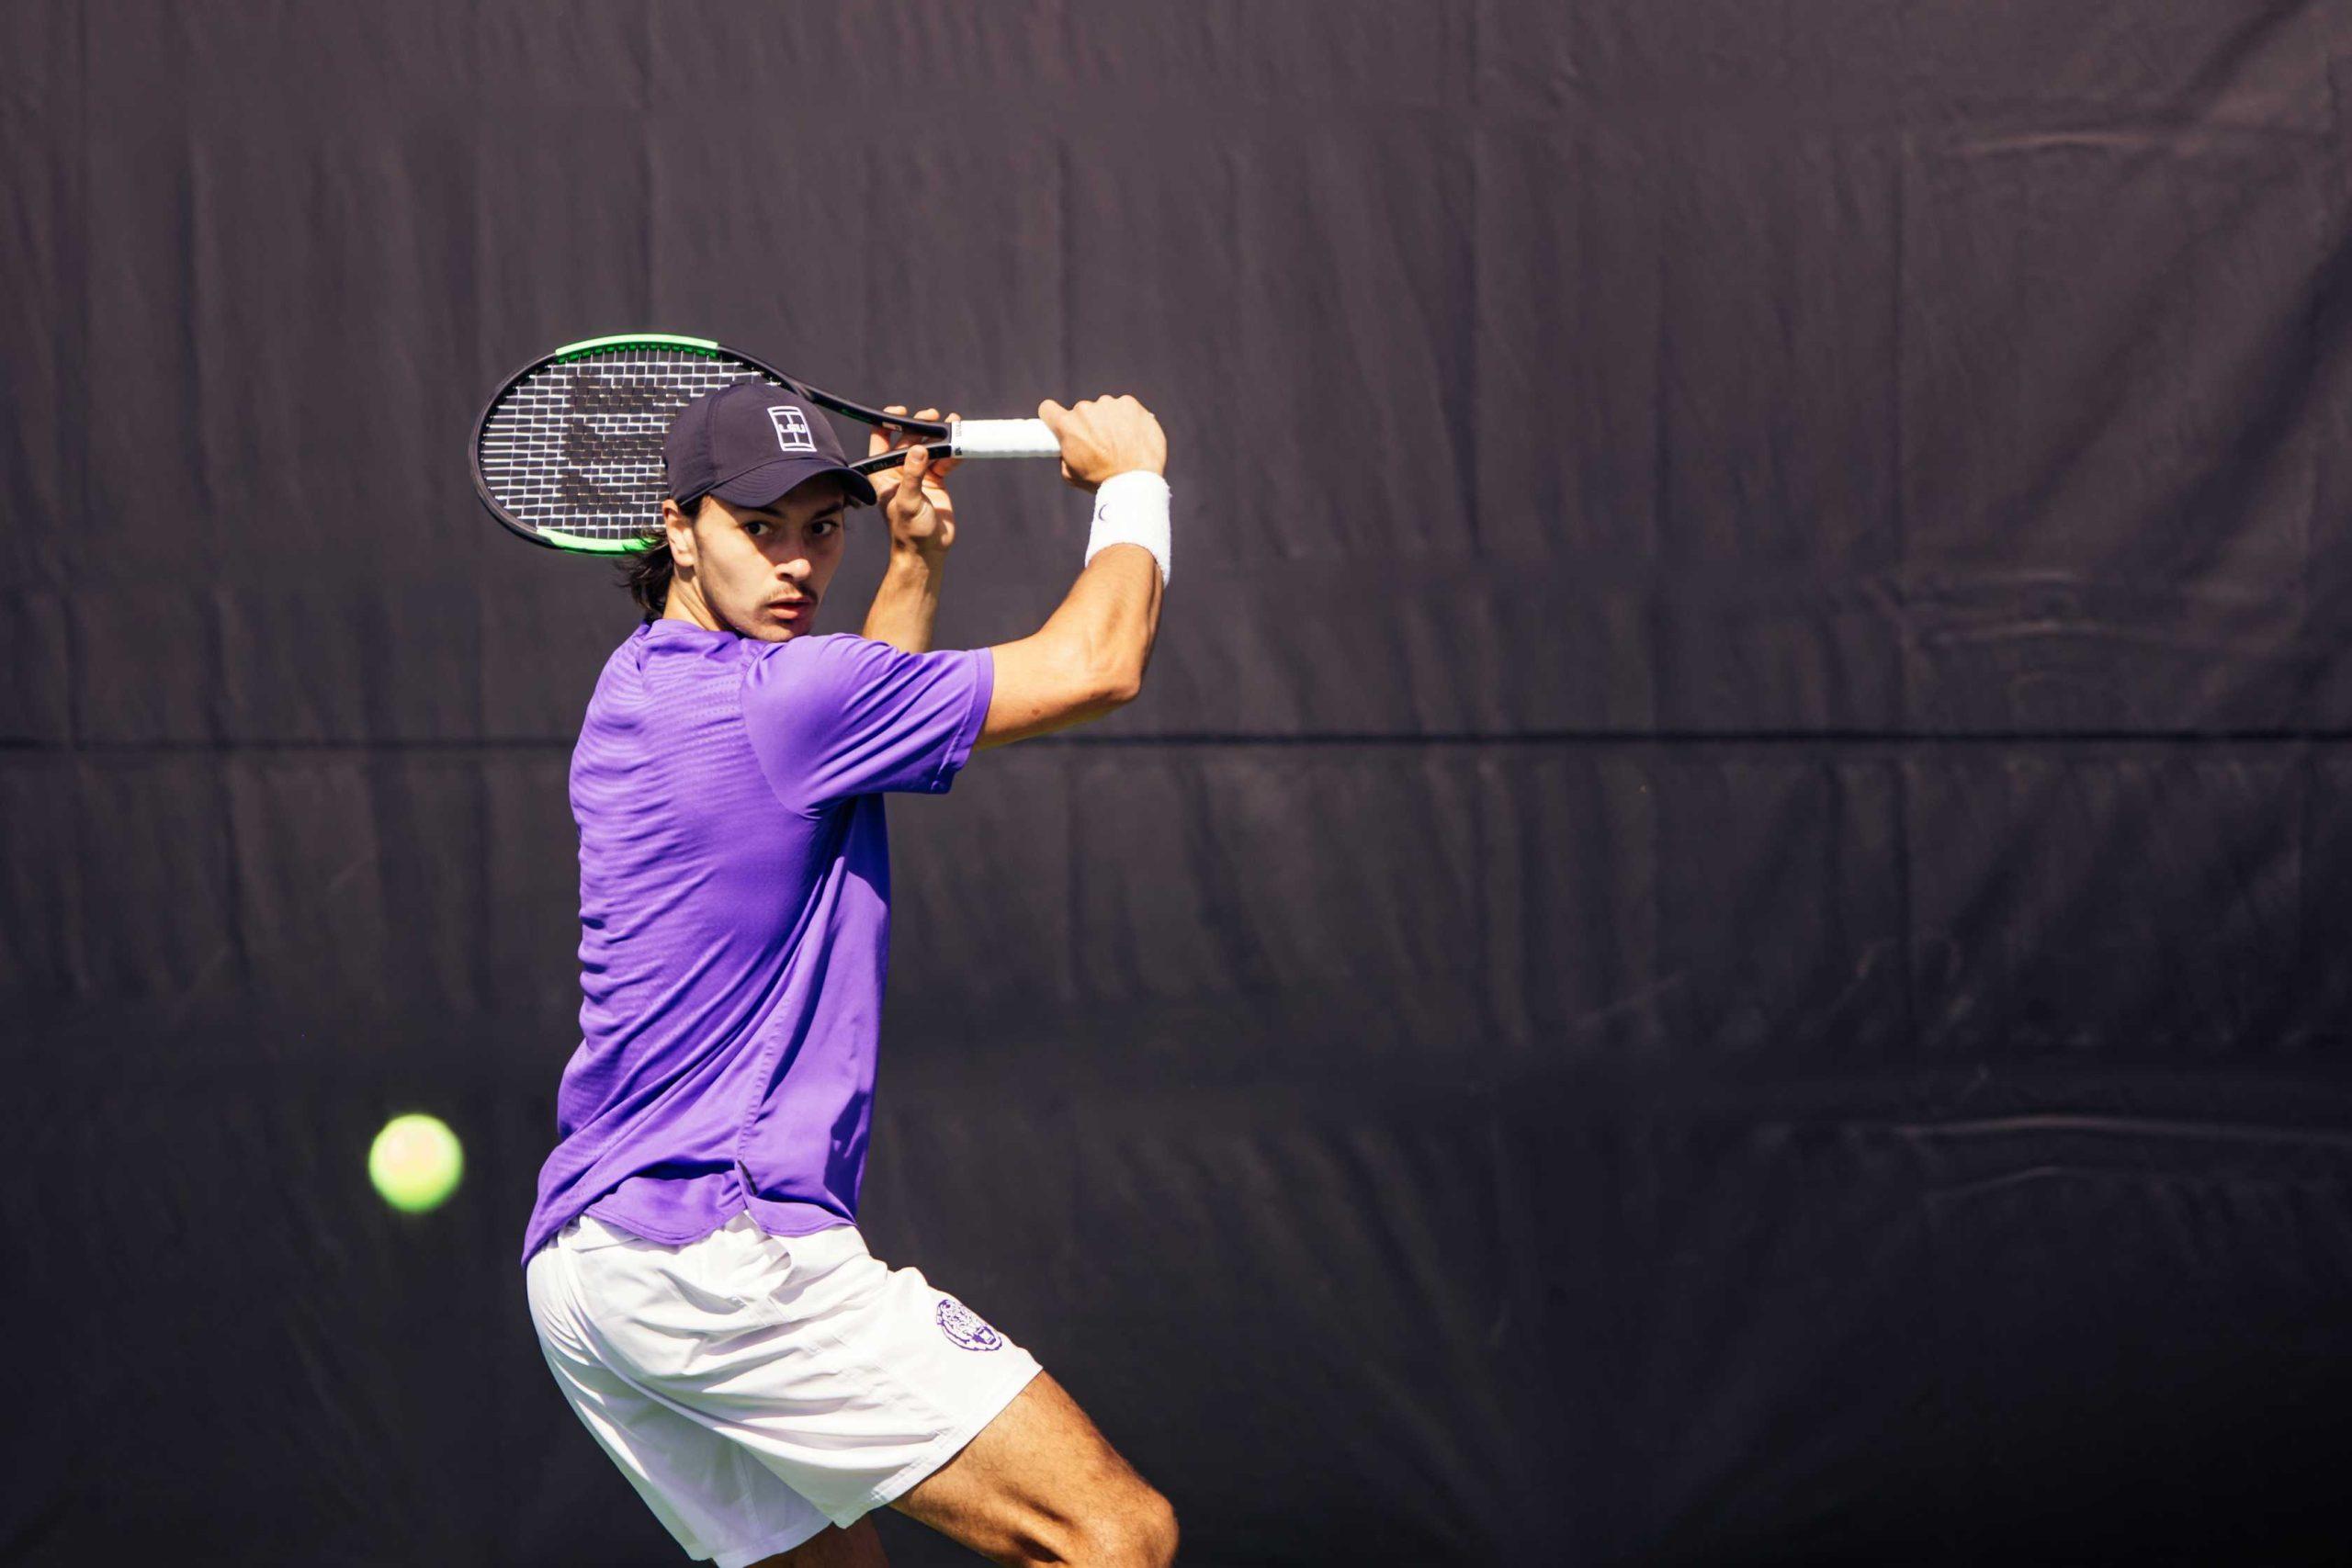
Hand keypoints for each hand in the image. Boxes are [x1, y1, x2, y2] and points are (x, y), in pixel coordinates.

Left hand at [867, 405, 958, 557]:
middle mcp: (899, 470)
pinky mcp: (937, 480)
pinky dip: (953, 451)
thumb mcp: (908, 502)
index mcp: (883, 472)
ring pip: (929, 446)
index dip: (888, 422)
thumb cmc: (909, 531)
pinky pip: (945, 459)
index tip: (902, 412)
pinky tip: (960, 444)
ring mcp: (919, 474)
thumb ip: (912, 475)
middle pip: (908, 438)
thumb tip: (918, 448)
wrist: (928, 551)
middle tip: (932, 416)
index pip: (881, 439)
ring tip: (951, 423)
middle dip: (920, 425)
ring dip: (939, 435)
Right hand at [1036, 394, 1166, 491]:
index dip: (1053, 417)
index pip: (1048, 409)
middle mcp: (1085, 409)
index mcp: (1066, 426)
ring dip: (1109, 421)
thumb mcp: (1072, 475)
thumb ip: (1064, 455)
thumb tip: (1068, 447)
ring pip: (1104, 409)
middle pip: (1082, 412)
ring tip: (1122, 444)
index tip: (1060, 423)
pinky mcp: (1129, 403)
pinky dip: (1129, 419)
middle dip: (1088, 425)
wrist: (1136, 481)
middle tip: (1102, 445)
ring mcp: (1109, 404)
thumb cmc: (1103, 481)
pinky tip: (1135, 436)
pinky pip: (1124, 408)